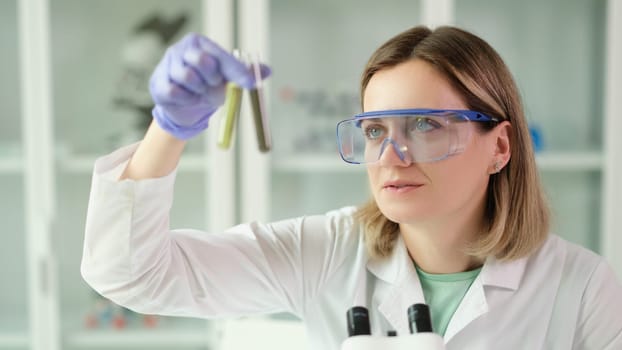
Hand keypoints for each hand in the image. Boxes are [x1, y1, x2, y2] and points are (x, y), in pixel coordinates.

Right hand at [149, 33, 270, 139]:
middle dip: (213, 79)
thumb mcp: (228, 79)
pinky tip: (187, 98)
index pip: (221, 56)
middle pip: (202, 62)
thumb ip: (245, 74)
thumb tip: (268, 71)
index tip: (250, 84)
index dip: (237, 71)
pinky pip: (176, 92)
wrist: (185, 107)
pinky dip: (186, 99)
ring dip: (199, 91)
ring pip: (188, 78)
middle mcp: (181, 49)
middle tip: (212, 84)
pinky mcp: (158, 83)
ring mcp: (167, 65)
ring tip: (198, 91)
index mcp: (200, 44)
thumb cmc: (207, 86)